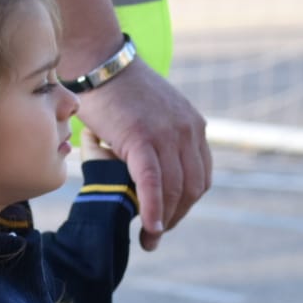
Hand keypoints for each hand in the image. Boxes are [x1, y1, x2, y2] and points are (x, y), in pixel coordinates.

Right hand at [73, 60, 211, 249]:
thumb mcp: (154, 115)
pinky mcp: (142, 137)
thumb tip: (153, 169)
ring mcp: (167, 133)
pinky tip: (149, 228)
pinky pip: (153, 182)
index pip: (201, 177)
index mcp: (193, 126)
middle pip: (192, 188)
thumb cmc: (118, 90)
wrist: (101, 62)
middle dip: (176, 218)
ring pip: (175, 190)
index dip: (185, 205)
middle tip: (155, 236)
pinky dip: (153, 210)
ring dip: (163, 222)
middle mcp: (188, 130)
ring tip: (148, 240)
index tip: (167, 219)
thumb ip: (162, 139)